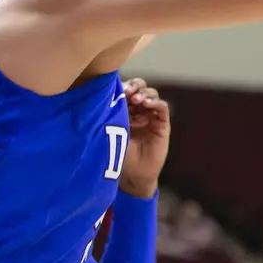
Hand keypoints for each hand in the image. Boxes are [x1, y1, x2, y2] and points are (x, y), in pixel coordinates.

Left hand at [118, 78, 170, 198]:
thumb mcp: (110, 134)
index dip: (122, 86)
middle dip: (134, 86)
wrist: (133, 176)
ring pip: (151, 94)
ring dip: (144, 93)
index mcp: (122, 109)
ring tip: (137, 100)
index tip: (116, 90)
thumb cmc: (117, 156)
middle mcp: (137, 110)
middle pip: (139, 87)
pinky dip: (156, 102)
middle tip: (129, 91)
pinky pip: (162, 107)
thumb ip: (110, 116)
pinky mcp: (162, 123)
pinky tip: (148, 104)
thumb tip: (100, 98)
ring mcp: (150, 116)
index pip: (124, 90)